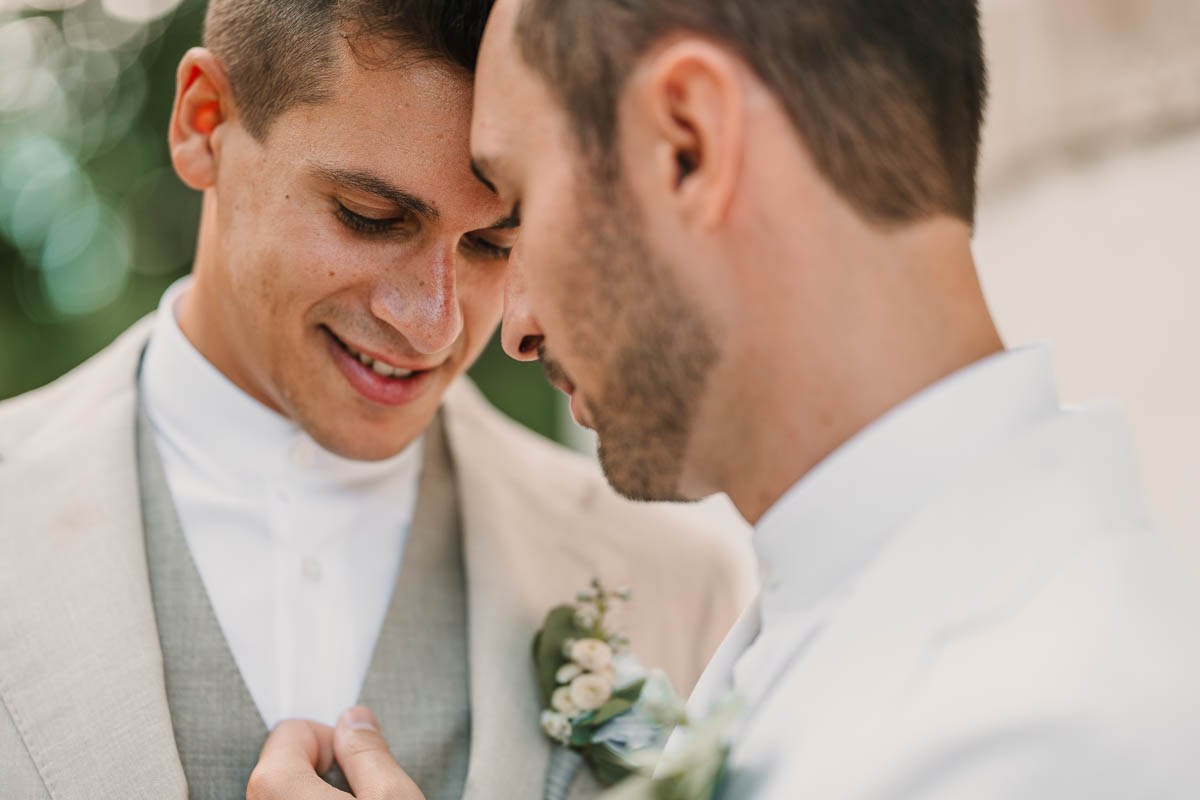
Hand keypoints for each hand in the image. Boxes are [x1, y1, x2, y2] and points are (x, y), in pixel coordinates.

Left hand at [247, 706, 425, 799]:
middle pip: (282, 766)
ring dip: (315, 794)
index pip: (291, 731)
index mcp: (277, 788)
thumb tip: (355, 721)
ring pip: (285, 794)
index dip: (332, 742)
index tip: (357, 768)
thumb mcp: (394, 798)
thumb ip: (369, 752)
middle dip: (322, 771)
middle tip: (360, 795)